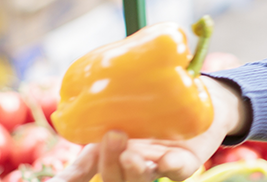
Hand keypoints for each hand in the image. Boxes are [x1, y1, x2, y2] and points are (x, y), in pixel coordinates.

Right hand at [51, 78, 247, 181]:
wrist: (198, 94)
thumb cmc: (152, 100)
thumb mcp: (119, 102)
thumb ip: (99, 106)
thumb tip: (72, 99)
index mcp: (108, 152)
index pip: (81, 174)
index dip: (68, 180)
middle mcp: (130, 164)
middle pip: (112, 178)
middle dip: (108, 163)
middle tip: (113, 135)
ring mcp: (156, 165)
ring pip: (140, 180)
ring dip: (133, 171)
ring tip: (131, 154)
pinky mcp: (185, 162)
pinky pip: (177, 172)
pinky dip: (171, 168)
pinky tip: (167, 159)